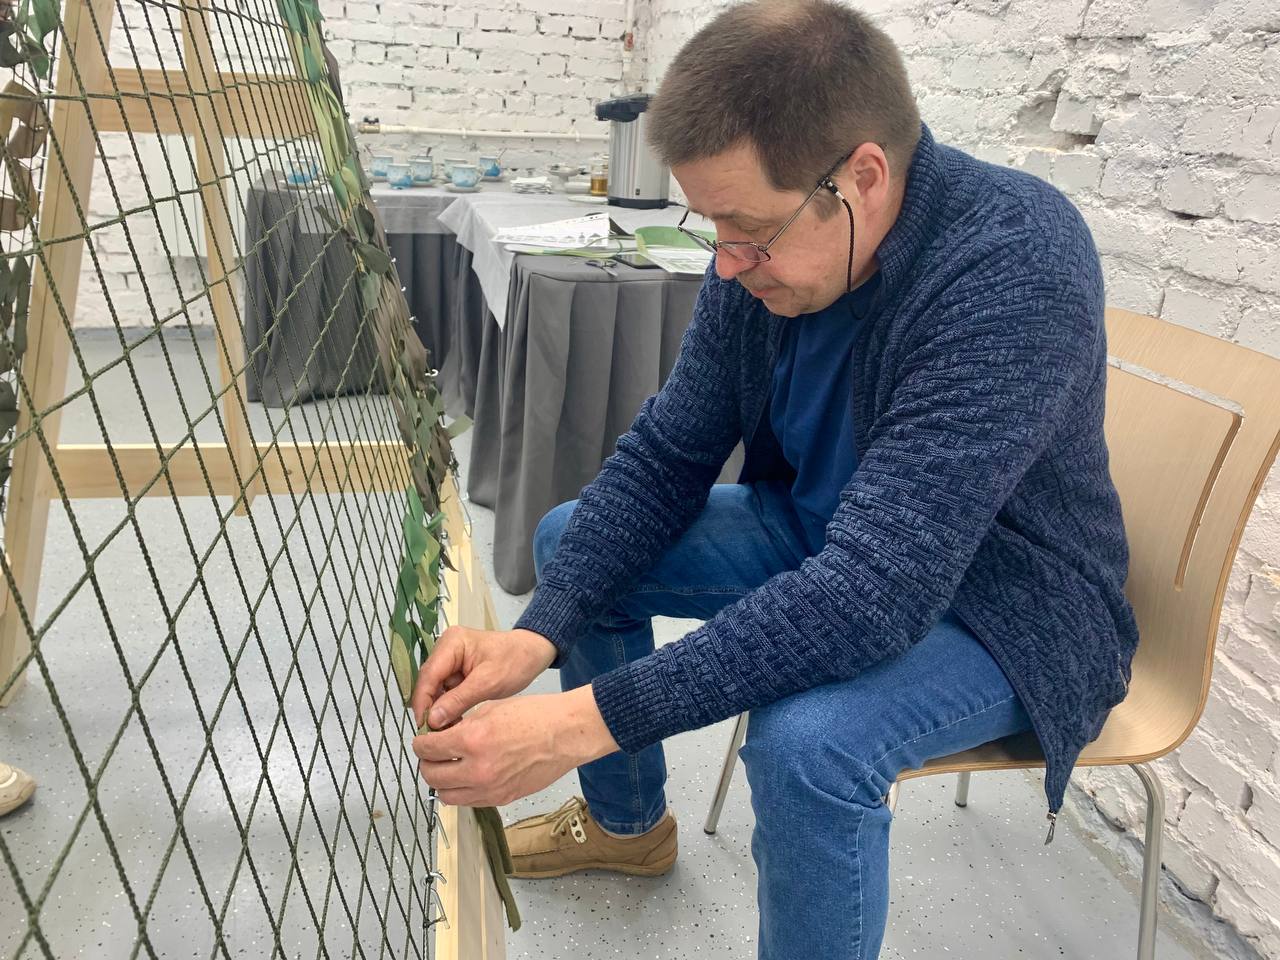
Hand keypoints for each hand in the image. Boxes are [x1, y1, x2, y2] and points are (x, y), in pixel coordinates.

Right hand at [410, 626, 556, 730]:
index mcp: (452, 643)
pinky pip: (445, 691)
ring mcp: (450, 660)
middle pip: (429, 682)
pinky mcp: (456, 671)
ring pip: (435, 689)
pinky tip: (453, 723)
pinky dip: (448, 707)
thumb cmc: (516, 661)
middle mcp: (446, 649)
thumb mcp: (488, 683)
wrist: (533, 654)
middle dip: (430, 708)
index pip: (429, 674)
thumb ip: (458, 700)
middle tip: (433, 734)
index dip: (423, 702)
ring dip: (439, 710)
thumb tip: (432, 720)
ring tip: (445, 732)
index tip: (423, 726)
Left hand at [413, 685, 618, 805]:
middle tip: (433, 753)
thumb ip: (461, 725)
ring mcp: (489, 789)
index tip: (423, 739)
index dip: (420, 743)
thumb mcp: (490, 709)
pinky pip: (468, 802)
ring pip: (446, 796)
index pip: (427, 749)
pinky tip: (469, 775)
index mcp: (472, 740)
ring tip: (450, 767)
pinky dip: (462, 791)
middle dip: (427, 763)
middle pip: (431, 776)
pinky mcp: (502, 799)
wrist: (566, 734)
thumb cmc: (534, 715)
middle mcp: (477, 769)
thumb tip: (440, 735)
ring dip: (442, 781)